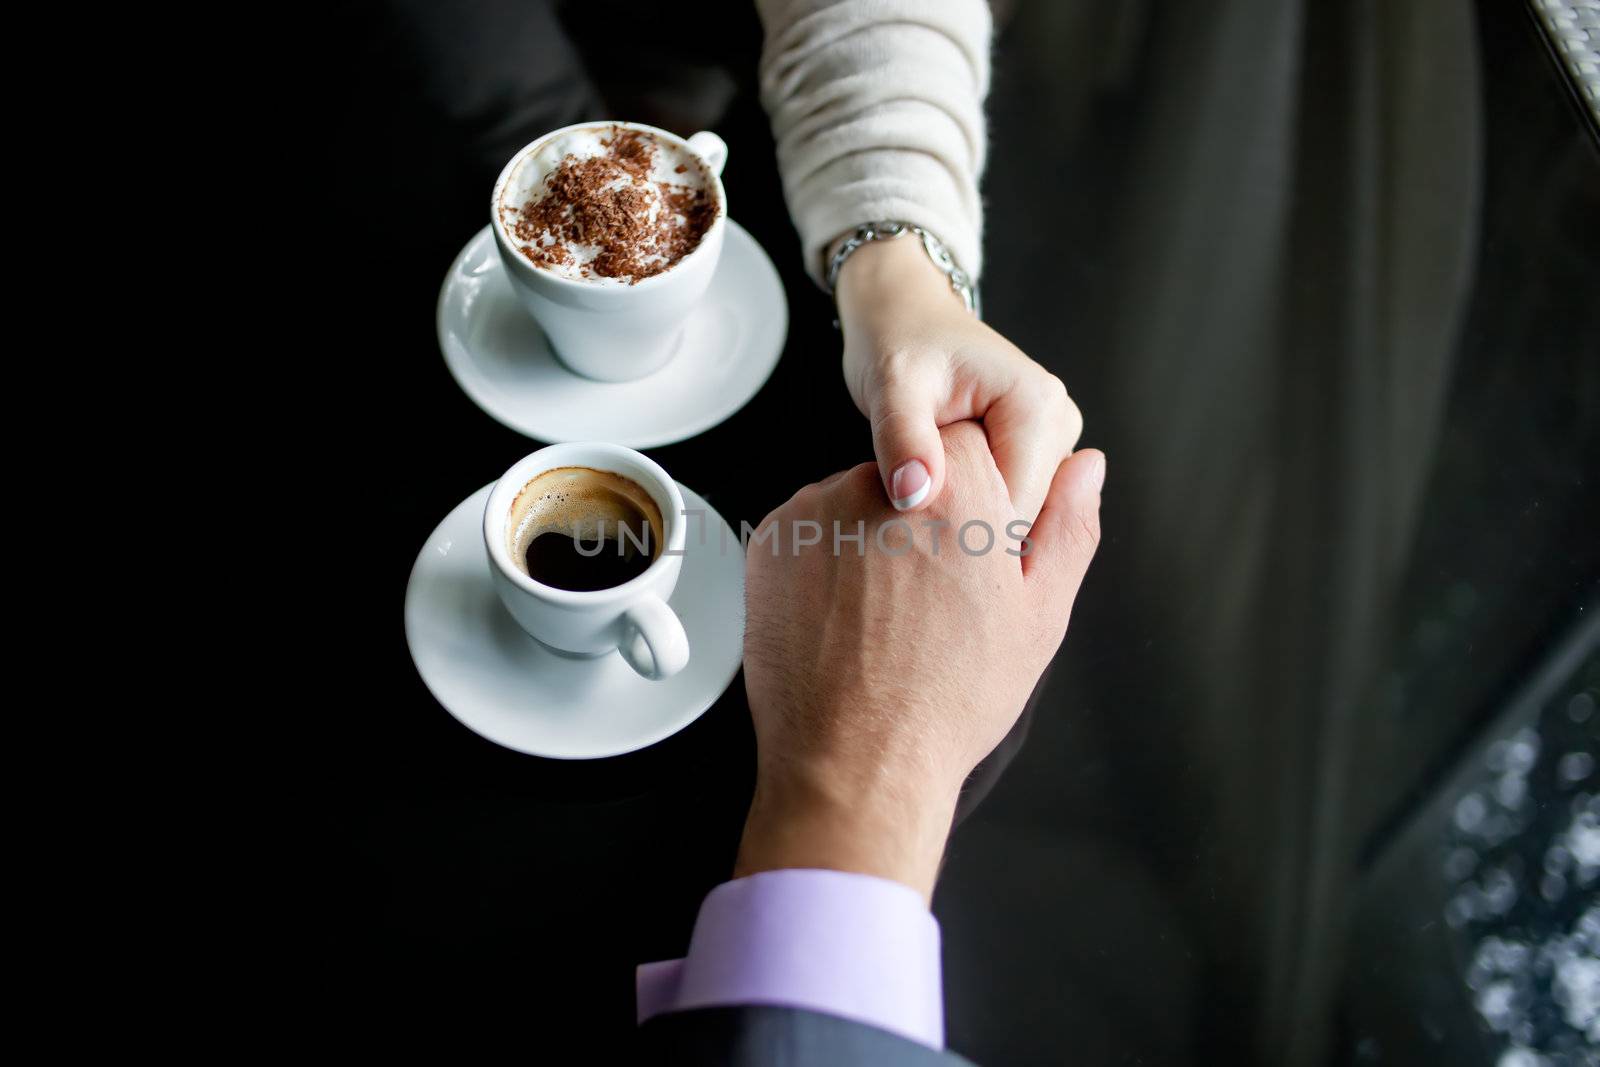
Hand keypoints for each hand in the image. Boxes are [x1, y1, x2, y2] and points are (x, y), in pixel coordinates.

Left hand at [735, 421, 1104, 899]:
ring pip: (856, 500)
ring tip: (881, 615)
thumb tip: (1086, 464)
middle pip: (911, 470)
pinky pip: (809, 530)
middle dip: (921, 515)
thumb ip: (1067, 527)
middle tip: (926, 596)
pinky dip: (824, 561)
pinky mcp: (772, 540)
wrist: (854, 760)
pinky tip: (843, 617)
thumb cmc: (949, 698)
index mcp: (959, 492)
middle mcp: (881, 484)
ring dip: (869, 536)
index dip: (974, 495)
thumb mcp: (1038, 616)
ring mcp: (817, 510)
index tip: (970, 546)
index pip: (969, 442)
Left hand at [835, 235, 1083, 521]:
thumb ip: (904, 439)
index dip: (963, 536)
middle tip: (905, 525)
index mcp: (1040, 409)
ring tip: (918, 505)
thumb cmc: (900, 342)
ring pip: (1016, 517)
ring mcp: (1054, 442)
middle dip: (966, 531)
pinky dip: (972, 512)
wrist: (908, 318)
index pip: (1014, 509)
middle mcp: (1061, 426)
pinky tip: (935, 501)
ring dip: (968, 525)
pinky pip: (1009, 504)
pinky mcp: (1038, 454)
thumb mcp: (892, 385)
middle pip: (1022, 518)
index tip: (909, 544)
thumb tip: (914, 495)